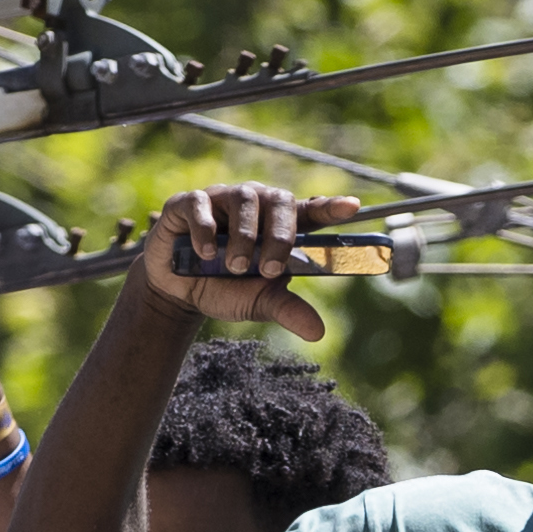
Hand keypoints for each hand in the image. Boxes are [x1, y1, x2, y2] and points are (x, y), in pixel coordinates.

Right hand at [135, 182, 360, 341]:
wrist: (180, 292)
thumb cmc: (226, 287)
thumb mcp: (258, 301)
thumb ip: (287, 309)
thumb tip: (318, 332)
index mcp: (279, 225)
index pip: (311, 210)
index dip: (331, 206)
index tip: (352, 207)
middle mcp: (256, 205)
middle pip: (280, 200)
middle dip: (279, 235)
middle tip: (269, 270)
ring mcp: (223, 199)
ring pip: (244, 199)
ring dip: (243, 236)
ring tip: (234, 266)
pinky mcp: (188, 203)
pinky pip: (201, 203)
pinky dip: (206, 229)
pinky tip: (205, 254)